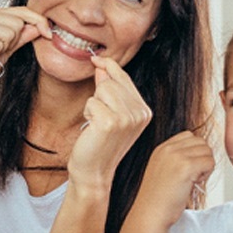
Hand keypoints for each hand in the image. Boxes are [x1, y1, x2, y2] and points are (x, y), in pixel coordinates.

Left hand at [67, 56, 151, 189]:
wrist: (94, 173)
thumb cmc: (100, 144)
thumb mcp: (111, 114)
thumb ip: (110, 89)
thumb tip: (102, 66)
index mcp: (145, 111)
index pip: (125, 77)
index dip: (109, 66)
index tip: (96, 60)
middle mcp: (140, 113)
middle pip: (112, 81)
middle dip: (100, 93)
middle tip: (100, 117)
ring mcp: (127, 118)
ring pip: (102, 89)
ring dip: (93, 104)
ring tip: (97, 122)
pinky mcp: (110, 123)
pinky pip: (91, 102)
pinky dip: (87, 113)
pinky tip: (92, 129)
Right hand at [132, 131, 214, 227]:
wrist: (150, 214)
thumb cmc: (158, 199)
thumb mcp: (162, 170)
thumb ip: (176, 158)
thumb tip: (198, 154)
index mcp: (161, 148)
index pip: (188, 136)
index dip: (194, 151)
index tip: (190, 167)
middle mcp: (168, 148)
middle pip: (200, 141)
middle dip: (202, 157)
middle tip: (194, 175)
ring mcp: (177, 156)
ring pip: (207, 151)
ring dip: (206, 165)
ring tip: (194, 180)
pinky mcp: (186, 167)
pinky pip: (209, 162)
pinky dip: (207, 173)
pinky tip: (195, 184)